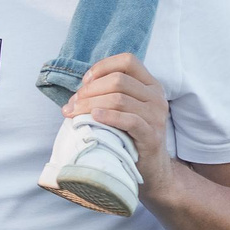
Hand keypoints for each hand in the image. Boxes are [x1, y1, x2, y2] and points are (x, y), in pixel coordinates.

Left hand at [64, 54, 178, 199]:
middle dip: (89, 90)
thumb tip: (77, 92)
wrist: (150, 169)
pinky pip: (129, 120)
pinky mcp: (152, 135)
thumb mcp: (122, 109)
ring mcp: (157, 116)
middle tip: (72, 104)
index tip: (84, 83)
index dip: (102, 67)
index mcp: (150, 85)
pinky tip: (93, 118)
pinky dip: (108, 116)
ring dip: (90, 104)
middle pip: (118, 80)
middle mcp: (156, 97)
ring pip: (119, 98)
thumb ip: (108, 94)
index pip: (128, 61)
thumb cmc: (128, 136)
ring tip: (74, 113)